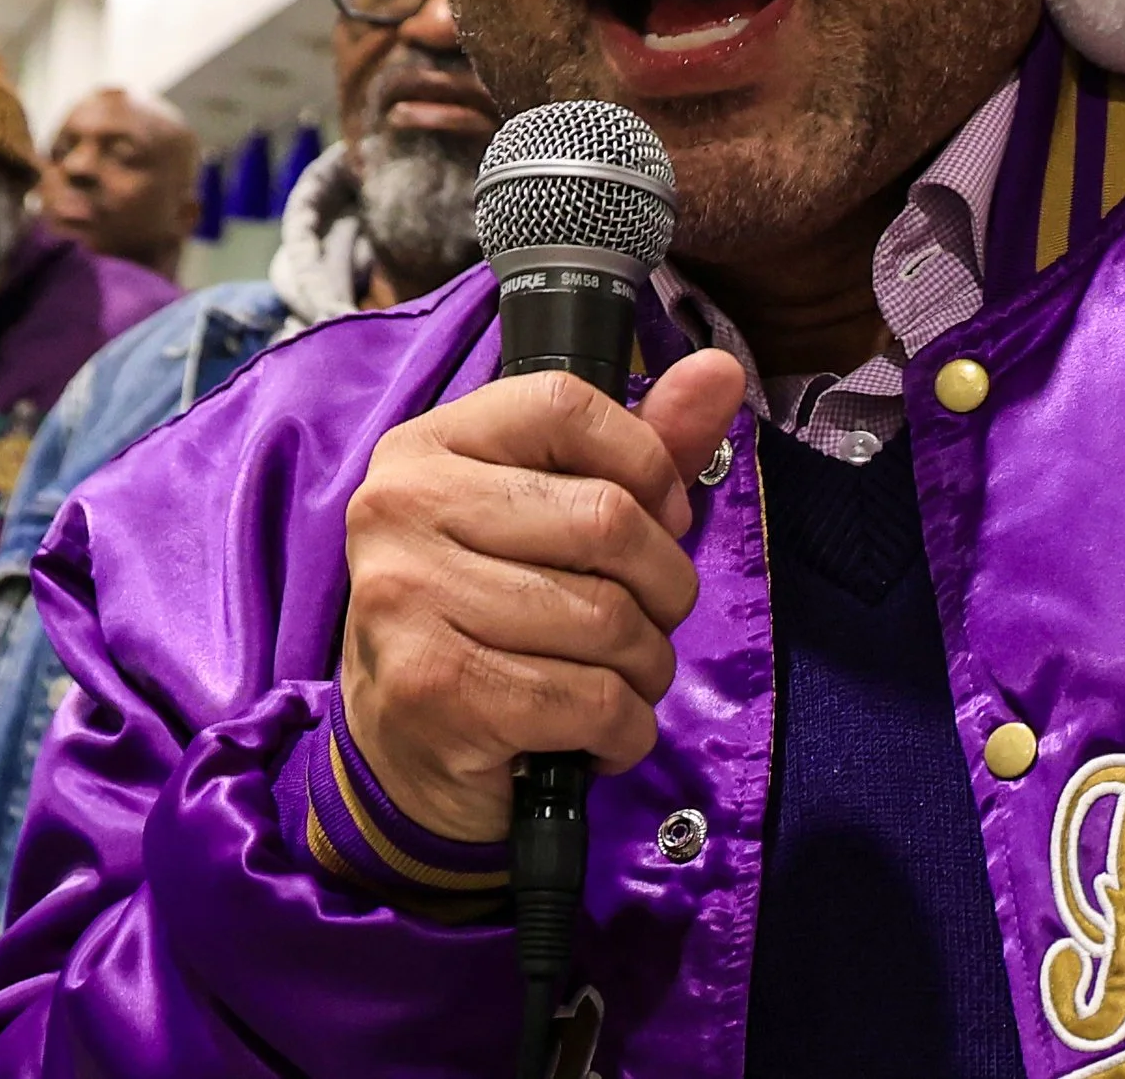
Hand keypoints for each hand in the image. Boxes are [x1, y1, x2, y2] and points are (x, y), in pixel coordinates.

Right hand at [340, 350, 745, 842]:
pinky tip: (598, 732)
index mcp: (429, 445)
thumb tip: (722, 369)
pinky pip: (589, 699)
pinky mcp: (431, 688)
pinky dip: (623, 729)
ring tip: (623, 680)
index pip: (566, 406)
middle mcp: (402, 507)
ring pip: (607, 619)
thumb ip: (639, 445)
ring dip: (647, 667)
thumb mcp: (552, 516)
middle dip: (664, 586)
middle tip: (651, 619)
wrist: (403, 753)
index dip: (646, 462)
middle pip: (605, 518)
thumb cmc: (489, 617)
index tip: (663, 515)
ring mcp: (406, 596)